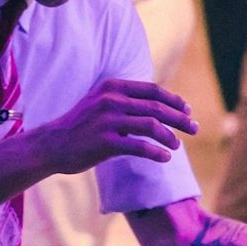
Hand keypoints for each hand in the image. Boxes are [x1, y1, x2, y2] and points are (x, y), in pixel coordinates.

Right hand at [34, 78, 198, 173]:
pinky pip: (140, 146)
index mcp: (113, 87)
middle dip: (180, 119)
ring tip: (177, 146)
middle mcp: (111, 100)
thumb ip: (126, 100)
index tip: (188, 110)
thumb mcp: (102, 103)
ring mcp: (108, 120)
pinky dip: (157, 153)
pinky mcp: (105, 142)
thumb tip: (160, 106)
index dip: (174, 100)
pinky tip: (166, 158)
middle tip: (195, 129)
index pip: (153, 90)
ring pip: (152, 125)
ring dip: (170, 136)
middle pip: (157, 107)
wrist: (52, 145)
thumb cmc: (81, 127)